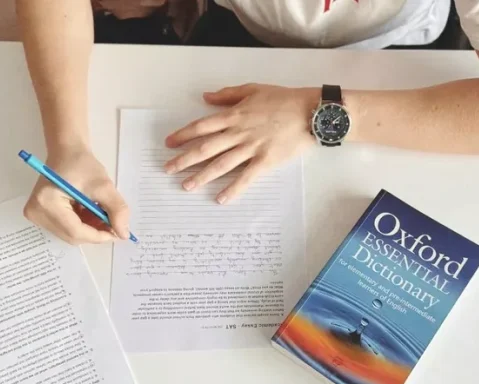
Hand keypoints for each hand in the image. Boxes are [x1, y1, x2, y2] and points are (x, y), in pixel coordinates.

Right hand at [23, 145, 129, 244]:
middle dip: (95, 233)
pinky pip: (65, 228)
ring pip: (70, 233)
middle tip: (114, 225)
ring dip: (90, 229)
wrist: (67, 152)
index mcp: (47, 202)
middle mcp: (36, 212)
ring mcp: (36, 214)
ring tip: (103, 216)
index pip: (75, 230)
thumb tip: (123, 234)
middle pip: (72, 235)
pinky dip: (82, 224)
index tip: (118, 234)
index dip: (99, 236)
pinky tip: (92, 214)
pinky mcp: (40, 214)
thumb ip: (116, 210)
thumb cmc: (82, 164)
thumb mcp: (104, 185)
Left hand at [164, 84, 317, 203]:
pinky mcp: (265, 161)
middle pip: (205, 147)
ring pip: (221, 164)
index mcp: (234, 114)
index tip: (169, 143)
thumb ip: (228, 95)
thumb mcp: (253, 89)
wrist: (311, 112)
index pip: (201, 126)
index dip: (183, 135)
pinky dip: (233, 189)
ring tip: (186, 186)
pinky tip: (220, 199)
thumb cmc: (284, 99)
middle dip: (184, 159)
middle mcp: (239, 132)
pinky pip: (246, 178)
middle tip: (168, 169)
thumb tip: (206, 97)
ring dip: (202, 176)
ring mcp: (251, 148)